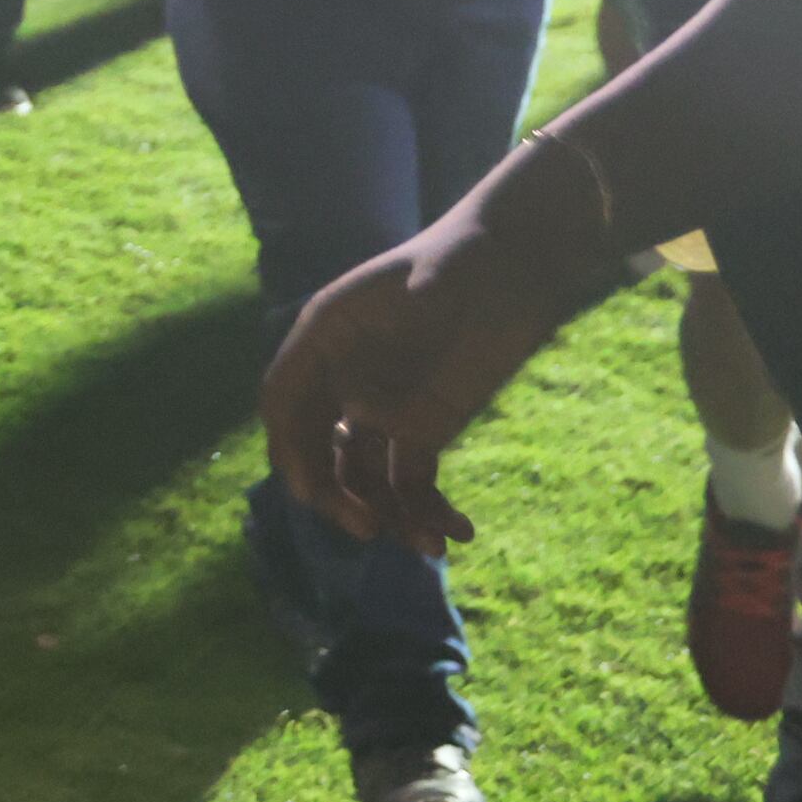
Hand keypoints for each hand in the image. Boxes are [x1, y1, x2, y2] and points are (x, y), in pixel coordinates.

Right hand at [259, 214, 566, 552]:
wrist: (517, 264)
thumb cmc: (467, 256)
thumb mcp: (439, 273)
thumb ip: (408, 325)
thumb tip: (368, 403)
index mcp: (325, 337)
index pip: (285, 401)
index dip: (290, 446)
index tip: (311, 489)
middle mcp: (343, 380)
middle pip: (317, 449)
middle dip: (336, 494)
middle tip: (371, 529)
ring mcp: (381, 409)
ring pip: (363, 477)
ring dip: (387, 514)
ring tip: (429, 545)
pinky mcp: (424, 429)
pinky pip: (411, 481)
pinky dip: (426, 511)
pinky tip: (457, 532)